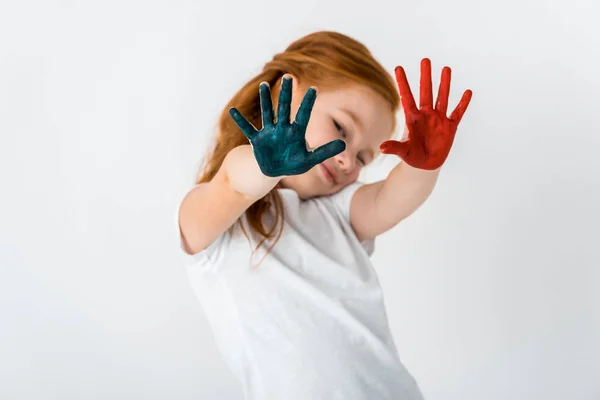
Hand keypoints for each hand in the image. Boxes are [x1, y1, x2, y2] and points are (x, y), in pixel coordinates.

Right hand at [229, 75, 345, 177]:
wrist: (273, 171)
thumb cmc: (292, 164)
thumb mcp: (309, 160)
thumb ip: (324, 152)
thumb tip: (344, 145)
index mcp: (295, 132)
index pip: (303, 115)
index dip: (308, 103)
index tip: (314, 89)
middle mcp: (282, 128)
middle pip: (284, 108)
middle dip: (286, 93)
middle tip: (289, 77)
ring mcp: (269, 132)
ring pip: (267, 113)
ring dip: (265, 100)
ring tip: (263, 84)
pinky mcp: (257, 140)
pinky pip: (248, 129)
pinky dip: (240, 121)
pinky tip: (232, 111)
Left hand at [380, 58, 472, 169]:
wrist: (425, 165)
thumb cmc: (412, 156)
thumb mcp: (403, 152)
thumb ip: (394, 148)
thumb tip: (382, 148)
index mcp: (413, 118)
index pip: (407, 97)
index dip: (403, 83)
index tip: (398, 67)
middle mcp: (426, 115)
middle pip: (426, 92)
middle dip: (425, 76)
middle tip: (425, 60)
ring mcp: (439, 119)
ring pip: (442, 98)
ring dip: (444, 84)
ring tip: (446, 68)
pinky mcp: (450, 127)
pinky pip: (457, 113)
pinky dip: (463, 104)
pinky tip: (467, 92)